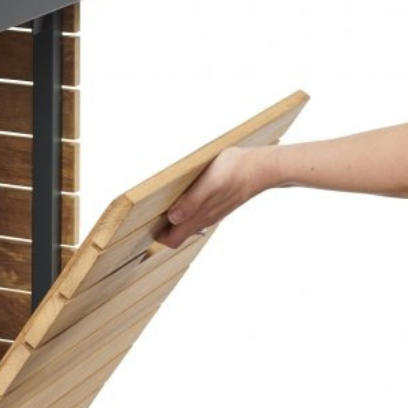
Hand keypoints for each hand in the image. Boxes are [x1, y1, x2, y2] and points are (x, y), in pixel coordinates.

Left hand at [158, 146, 275, 248]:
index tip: (144, 225)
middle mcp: (205, 219)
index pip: (173, 240)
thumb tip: (173, 218)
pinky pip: (197, 213)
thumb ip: (190, 202)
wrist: (263, 167)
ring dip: (173, 220)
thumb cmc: (236, 171)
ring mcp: (213, 212)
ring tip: (161, 205)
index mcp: (200, 216)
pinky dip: (185, 211)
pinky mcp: (219, 203)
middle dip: (162, 229)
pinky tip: (183, 196)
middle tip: (148, 214)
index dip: (157, 237)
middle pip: (178, 234)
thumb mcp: (209, 183)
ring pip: (188, 224)